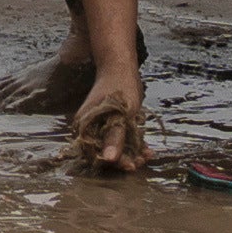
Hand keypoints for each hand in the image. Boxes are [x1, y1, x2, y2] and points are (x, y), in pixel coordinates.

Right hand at [63, 59, 149, 178]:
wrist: (120, 66)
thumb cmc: (119, 87)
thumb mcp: (120, 114)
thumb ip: (115, 137)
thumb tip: (109, 159)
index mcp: (85, 127)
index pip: (97, 153)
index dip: (115, 162)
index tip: (133, 166)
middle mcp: (89, 129)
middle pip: (106, 152)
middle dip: (125, 158)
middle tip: (142, 160)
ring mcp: (99, 126)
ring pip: (114, 147)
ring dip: (131, 152)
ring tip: (147, 154)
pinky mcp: (109, 124)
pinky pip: (119, 139)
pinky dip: (132, 144)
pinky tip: (146, 148)